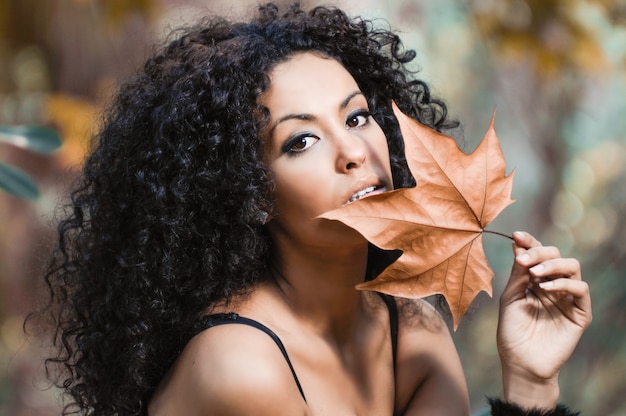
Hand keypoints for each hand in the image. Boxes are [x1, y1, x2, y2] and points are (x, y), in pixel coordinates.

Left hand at [496, 231, 591, 408]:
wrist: (520, 362)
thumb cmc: (511, 332)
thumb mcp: (510, 297)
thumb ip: (518, 273)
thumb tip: (519, 244)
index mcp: (534, 280)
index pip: (537, 253)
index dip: (529, 241)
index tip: (516, 235)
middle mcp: (552, 285)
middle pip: (556, 254)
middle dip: (539, 252)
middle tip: (523, 260)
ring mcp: (567, 298)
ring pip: (572, 266)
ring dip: (552, 265)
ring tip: (534, 274)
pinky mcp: (580, 313)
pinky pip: (580, 289)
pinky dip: (564, 283)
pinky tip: (546, 288)